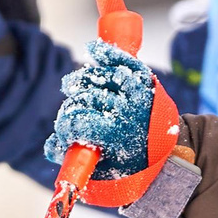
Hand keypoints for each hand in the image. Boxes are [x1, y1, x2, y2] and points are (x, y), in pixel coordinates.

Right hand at [45, 40, 181, 208]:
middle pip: (85, 98)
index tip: (64, 131)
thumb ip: (77, 160)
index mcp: (117, 134)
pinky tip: (93, 49)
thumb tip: (52, 148)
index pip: (80, 122)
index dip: (66, 127)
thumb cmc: (131, 158)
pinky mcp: (142, 77)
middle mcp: (126, 109)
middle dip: (71, 108)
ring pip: (100, 76)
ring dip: (81, 81)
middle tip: (71, 115)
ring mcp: (135, 90)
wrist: (165, 144)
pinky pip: (122, 59)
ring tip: (73, 88)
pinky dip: (106, 52)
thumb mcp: (107, 169)